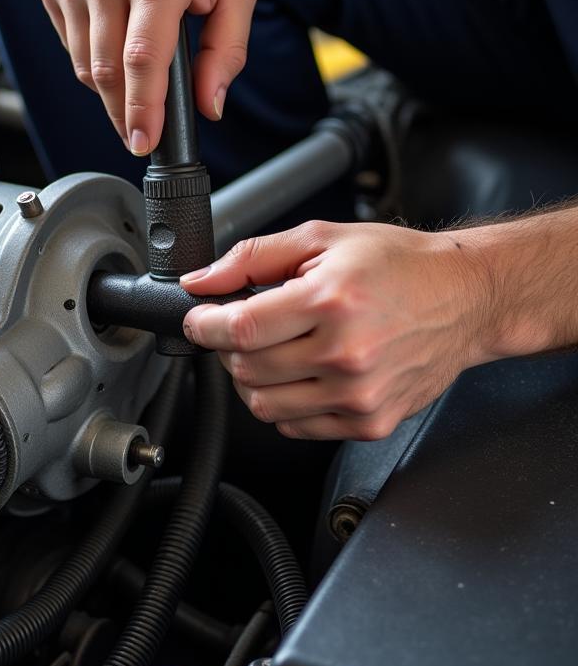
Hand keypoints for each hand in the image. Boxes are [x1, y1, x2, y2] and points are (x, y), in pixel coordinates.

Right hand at [38, 0, 255, 153]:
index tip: (144, 141)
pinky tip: (116, 40)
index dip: (142, 108)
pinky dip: (92, 58)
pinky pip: (71, 44)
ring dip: (109, 89)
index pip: (143, 58)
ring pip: (84, 64)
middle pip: (106, 70)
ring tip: (136, 79)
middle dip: (124, 112)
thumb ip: (228, 51)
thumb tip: (209, 104)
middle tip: (141, 131)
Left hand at [180, 221, 496, 439]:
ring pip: (263, 405)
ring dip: (252, 379)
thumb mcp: (321, 239)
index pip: (240, 329)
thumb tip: (199, 281)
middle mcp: (346, 353)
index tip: (200, 319)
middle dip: (229, 347)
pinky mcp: (370, 422)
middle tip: (245, 326)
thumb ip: (251, 258)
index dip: (205, 325)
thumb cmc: (397, 264)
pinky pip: (296, 426)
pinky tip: (303, 372)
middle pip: (246, 369)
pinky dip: (285, 402)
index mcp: (331, 301)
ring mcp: (359, 394)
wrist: (466, 298)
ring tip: (274, 349)